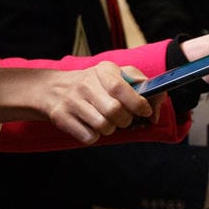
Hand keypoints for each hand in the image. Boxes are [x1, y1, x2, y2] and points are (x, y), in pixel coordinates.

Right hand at [35, 61, 154, 143]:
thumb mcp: (113, 74)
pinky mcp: (61, 117)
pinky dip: (94, 136)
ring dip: (110, 129)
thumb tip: (155, 104)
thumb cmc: (93, 84)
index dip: (137, 103)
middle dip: (125, 120)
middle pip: (114, 111)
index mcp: (102, 70)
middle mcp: (85, 84)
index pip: (120, 87)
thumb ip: (138, 83)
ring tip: (105, 121)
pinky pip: (88, 137)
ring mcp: (71, 101)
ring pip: (103, 126)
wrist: (52, 88)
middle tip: (123, 119)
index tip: (145, 111)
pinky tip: (90, 126)